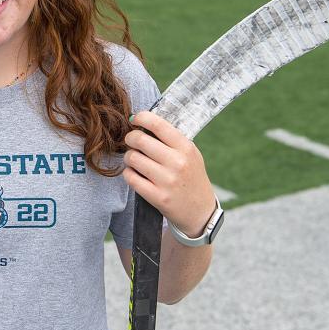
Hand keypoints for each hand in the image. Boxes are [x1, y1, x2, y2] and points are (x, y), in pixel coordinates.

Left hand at [123, 111, 215, 236]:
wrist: (200, 211)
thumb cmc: (191, 177)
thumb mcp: (190, 154)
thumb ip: (170, 140)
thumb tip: (143, 122)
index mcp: (186, 148)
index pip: (158, 124)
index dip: (141, 118)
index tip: (134, 119)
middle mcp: (177, 163)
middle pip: (140, 140)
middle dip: (130, 138)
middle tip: (131, 142)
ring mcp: (167, 181)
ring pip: (132, 158)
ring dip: (128, 157)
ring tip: (134, 160)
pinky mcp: (158, 197)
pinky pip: (131, 178)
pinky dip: (128, 173)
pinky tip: (135, 174)